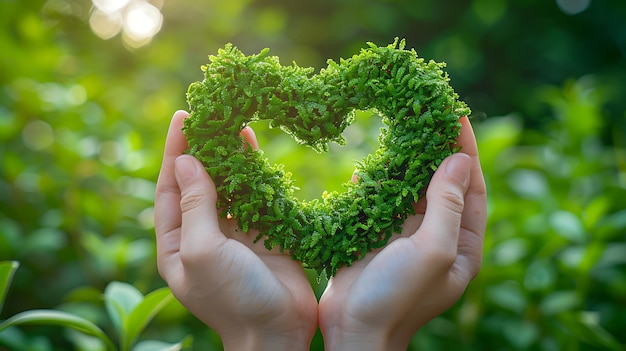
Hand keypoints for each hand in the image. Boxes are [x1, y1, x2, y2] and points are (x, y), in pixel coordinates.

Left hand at [154, 110, 317, 350]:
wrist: (278, 331)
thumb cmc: (234, 298)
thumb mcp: (203, 251)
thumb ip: (195, 205)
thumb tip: (186, 162)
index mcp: (175, 244)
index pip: (169, 188)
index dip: (174, 152)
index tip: (182, 118)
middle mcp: (200, 235)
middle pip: (197, 182)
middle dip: (201, 148)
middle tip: (208, 112)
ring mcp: (232, 233)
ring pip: (226, 184)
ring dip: (228, 155)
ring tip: (231, 121)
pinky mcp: (261, 231)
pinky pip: (254, 194)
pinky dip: (254, 170)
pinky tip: (254, 145)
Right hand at [318, 116, 486, 350]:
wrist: (353, 331)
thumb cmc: (398, 297)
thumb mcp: (433, 250)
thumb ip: (447, 205)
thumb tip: (459, 160)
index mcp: (461, 246)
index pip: (472, 189)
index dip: (467, 152)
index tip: (458, 116)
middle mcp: (438, 239)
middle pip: (443, 186)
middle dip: (437, 151)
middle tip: (429, 114)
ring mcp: (406, 239)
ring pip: (411, 192)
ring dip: (406, 164)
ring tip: (401, 131)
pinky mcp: (376, 238)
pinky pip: (380, 204)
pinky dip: (375, 185)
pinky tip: (367, 169)